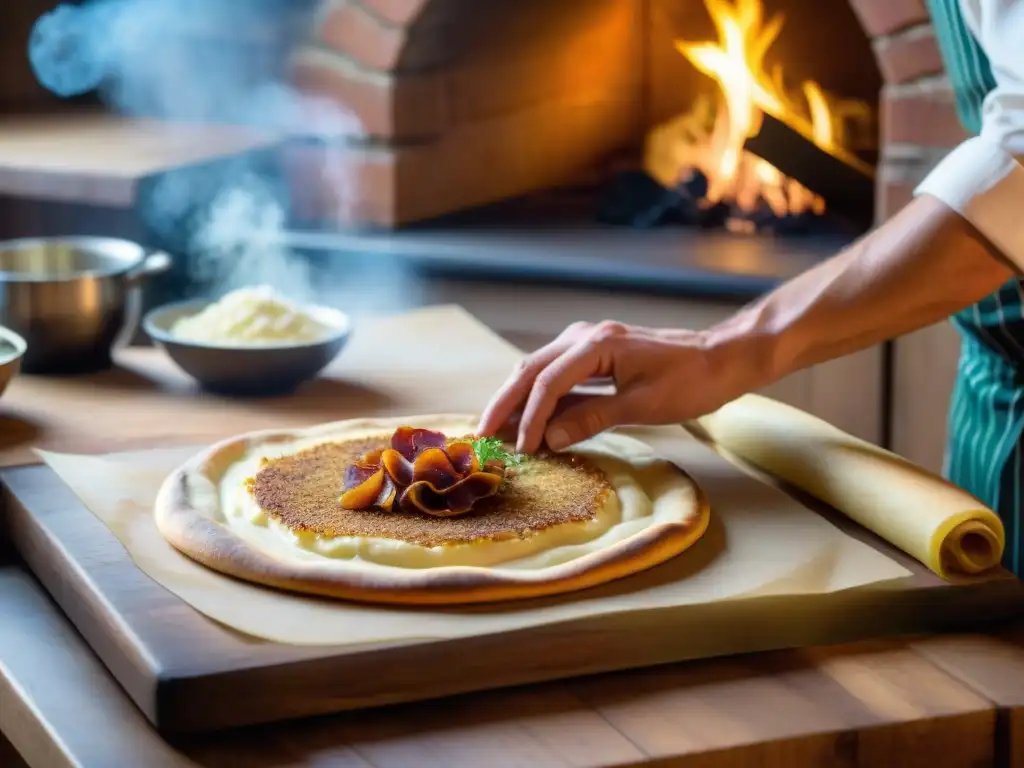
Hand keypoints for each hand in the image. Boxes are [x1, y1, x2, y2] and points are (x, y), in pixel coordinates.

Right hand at [477, 320, 761, 453]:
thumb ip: (593, 419)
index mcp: (597, 344)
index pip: (549, 382)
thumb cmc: (691, 381)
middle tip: (483, 434)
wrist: (722, 358)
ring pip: (540, 368)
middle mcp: (587, 336)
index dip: (530, 417)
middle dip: (506, 402)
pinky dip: (541, 395)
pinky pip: (558, 373)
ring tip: (497, 426)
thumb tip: (550, 439)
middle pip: (531, 369)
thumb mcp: (643, 405)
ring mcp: (590, 341)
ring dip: (519, 398)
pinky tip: (532, 416)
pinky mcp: (596, 352)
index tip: (520, 448)